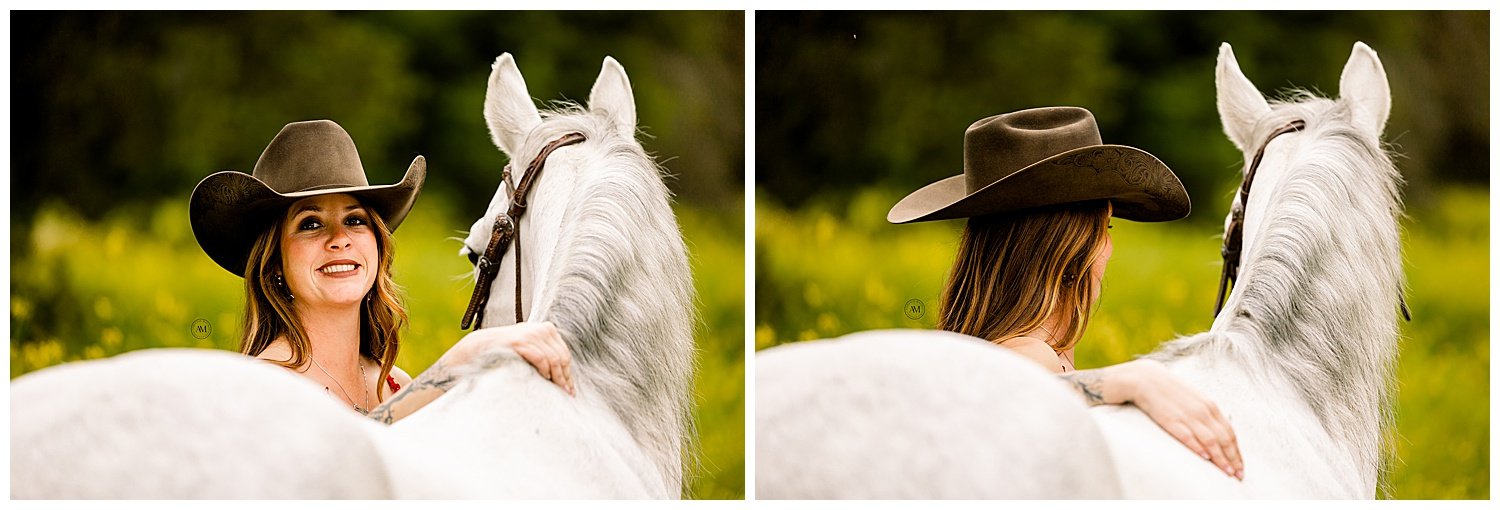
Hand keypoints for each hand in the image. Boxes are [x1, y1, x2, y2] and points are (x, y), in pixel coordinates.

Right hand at [459, 321, 574, 395]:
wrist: (483, 346)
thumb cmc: (508, 350)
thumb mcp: (531, 347)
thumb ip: (545, 353)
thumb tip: (563, 374)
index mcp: (547, 329)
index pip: (564, 353)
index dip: (568, 372)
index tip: (570, 387)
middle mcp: (541, 329)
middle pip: (561, 356)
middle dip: (565, 377)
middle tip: (566, 392)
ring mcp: (531, 334)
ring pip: (553, 359)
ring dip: (556, 377)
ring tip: (556, 389)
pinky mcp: (521, 341)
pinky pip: (540, 358)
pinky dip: (544, 370)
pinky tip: (544, 378)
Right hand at [1120, 359, 1241, 479]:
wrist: (1147, 379)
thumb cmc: (1171, 390)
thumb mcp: (1196, 399)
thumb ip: (1208, 415)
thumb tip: (1219, 432)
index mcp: (1210, 406)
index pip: (1230, 433)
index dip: (1237, 451)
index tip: (1240, 466)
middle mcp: (1203, 411)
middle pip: (1224, 439)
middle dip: (1233, 459)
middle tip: (1238, 474)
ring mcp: (1188, 416)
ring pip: (1211, 440)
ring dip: (1221, 458)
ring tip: (1227, 471)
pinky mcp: (1171, 420)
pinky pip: (1188, 437)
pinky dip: (1199, 448)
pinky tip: (1205, 458)